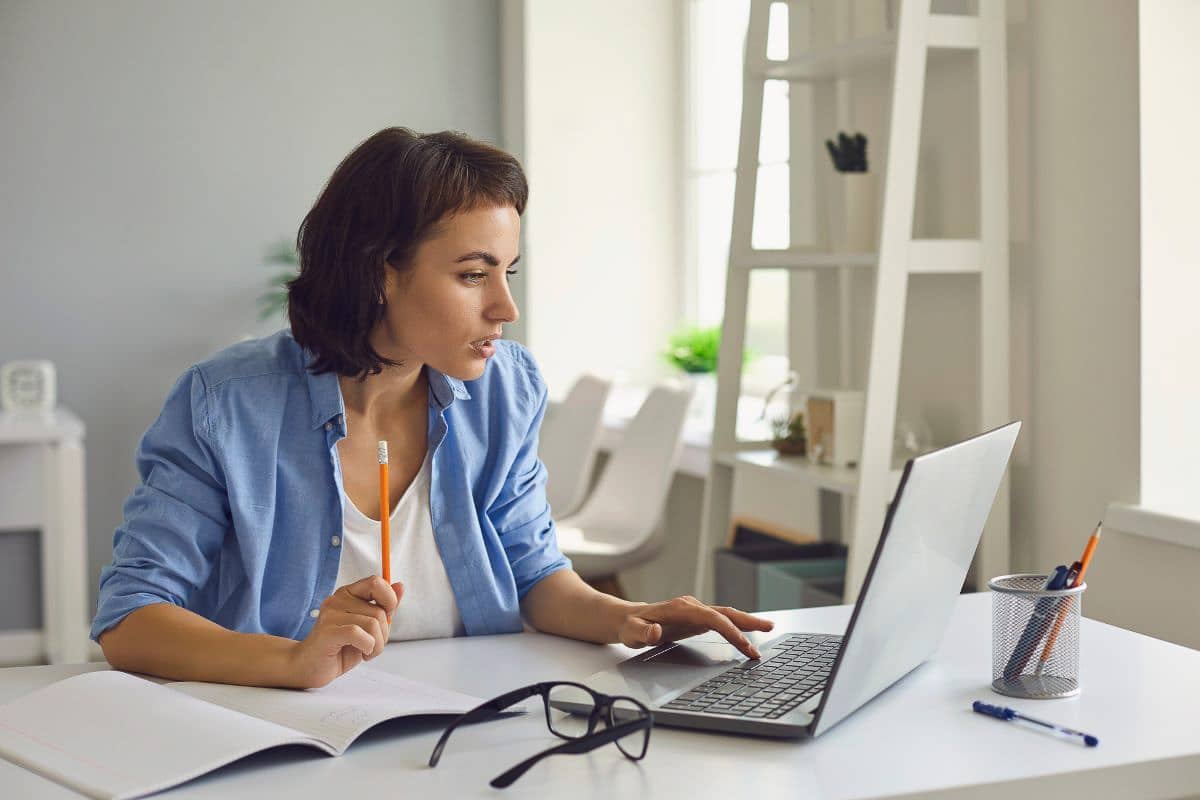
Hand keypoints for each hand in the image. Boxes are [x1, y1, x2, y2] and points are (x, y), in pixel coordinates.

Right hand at [287, 576, 402, 687]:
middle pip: (379, 610)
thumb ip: (383, 607)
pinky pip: (360, 634)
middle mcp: (338, 599)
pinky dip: (368, 647)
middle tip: (372, 645)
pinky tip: (362, 654)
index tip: (387, 618)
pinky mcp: (327, 631)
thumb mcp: (368, 627)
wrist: (309, 667)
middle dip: (384, 633)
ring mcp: (330, 614)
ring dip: (377, 644)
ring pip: (373, 623)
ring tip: (366, 652)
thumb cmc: (340, 647)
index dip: (389, 600)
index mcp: (348, 593)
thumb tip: (400, 586)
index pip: (376, 582)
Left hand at [616, 595, 773, 659]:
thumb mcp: (631, 632)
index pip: (713, 618)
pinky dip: (736, 625)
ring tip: (768, 627)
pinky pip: (721, 620)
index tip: (744, 645)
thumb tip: (655, 631)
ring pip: (726, 614)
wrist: (628, 620)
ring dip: (746, 622)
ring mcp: (695, 611)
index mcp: (681, 609)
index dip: (730, 630)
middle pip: (725, 612)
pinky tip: (748, 632)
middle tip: (769, 628)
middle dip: (748, 621)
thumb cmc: (631, 627)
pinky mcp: (696, 618)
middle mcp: (692, 606)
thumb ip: (642, 632)